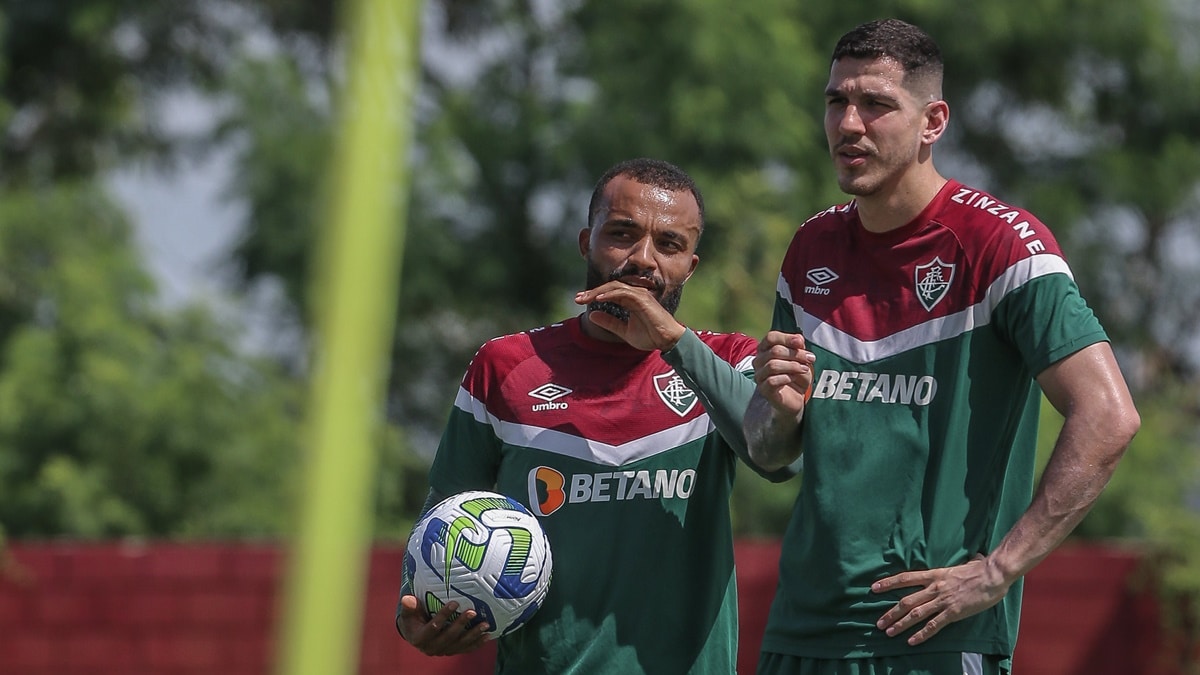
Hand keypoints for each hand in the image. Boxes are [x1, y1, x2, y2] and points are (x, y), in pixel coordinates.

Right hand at [397, 594, 490, 655]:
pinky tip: (487, 636)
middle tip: (473, 612)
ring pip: (460, 645)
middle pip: (449, 637)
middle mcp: (432, 648)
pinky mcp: (452, 652)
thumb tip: (407, 598)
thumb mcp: (408, 614)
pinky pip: (466, 649)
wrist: (416, 636)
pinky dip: (477, 644)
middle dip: (461, 624)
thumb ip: (409, 607)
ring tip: (485, 625)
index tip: (454, 603)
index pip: (433, 627)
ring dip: (473, 635)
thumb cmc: (412, 620)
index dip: (443, 615)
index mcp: (420, 638)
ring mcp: (443, 651)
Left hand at [574, 281, 684, 350]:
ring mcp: (639, 295)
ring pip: (615, 287)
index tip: (579, 301)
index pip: (609, 292)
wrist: (667, 341)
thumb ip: (609, 322)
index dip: (593, 295)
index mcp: (630, 299)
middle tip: (577, 298)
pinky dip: (610, 294)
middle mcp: (634, 294)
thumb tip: (592, 315)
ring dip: (598, 291)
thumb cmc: (650, 335)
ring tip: (585, 298)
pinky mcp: (642, 299)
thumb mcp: (624, 330)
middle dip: (592, 292)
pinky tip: (598, 299)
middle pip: (609, 287)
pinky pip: (623, 292)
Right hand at [751, 331, 813, 418]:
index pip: (771, 337)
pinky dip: (786, 378)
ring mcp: (759, 375)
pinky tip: (794, 378)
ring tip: (804, 369)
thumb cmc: (796, 375)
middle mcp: (758, 361)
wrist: (796, 398)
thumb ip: (798, 347)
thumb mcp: (800, 359)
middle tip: (810, 358)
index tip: (801, 343)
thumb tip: (799, 338)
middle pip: (774, 351)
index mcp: (765, 349)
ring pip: (773, 365)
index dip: (786, 338)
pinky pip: (772, 380)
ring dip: (792, 366)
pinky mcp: (763, 389)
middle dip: (795, 353)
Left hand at [871, 555, 1011, 645]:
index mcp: (934, 575)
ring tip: (888, 632)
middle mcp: (934, 588)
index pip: (905, 578)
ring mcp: (943, 600)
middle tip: (878, 622)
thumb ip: (963, 563)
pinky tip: (911, 641)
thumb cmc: (981, 569)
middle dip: (890, 612)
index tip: (874, 588)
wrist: (993, 575)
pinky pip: (933, 625)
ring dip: (901, 624)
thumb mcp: (966, 563)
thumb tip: (974, 557)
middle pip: (906, 600)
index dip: (888, 583)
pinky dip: (921, 634)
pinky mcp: (953, 612)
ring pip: (916, 614)